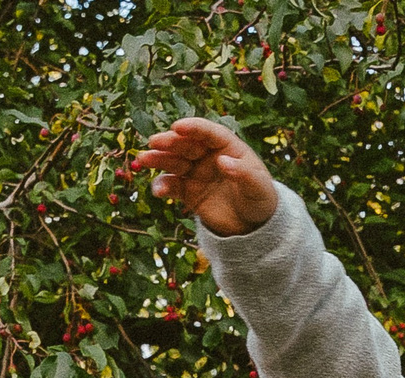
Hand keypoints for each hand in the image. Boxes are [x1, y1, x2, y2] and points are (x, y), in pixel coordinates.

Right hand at [131, 117, 279, 235]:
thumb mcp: (258, 186)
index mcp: (228, 147)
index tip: (178, 126)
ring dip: (159, 160)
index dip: (193, 128)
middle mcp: (208, 156)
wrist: (253, 225)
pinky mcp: (188, 192)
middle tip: (154, 142)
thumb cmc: (260, 198)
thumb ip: (242, 173)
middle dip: (170, 142)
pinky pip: (172, 186)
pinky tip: (157, 190)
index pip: (208, 133)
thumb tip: (223, 161)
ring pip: (174, 162)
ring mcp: (196, 173)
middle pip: (186, 145)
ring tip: (144, 160)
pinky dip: (163, 186)